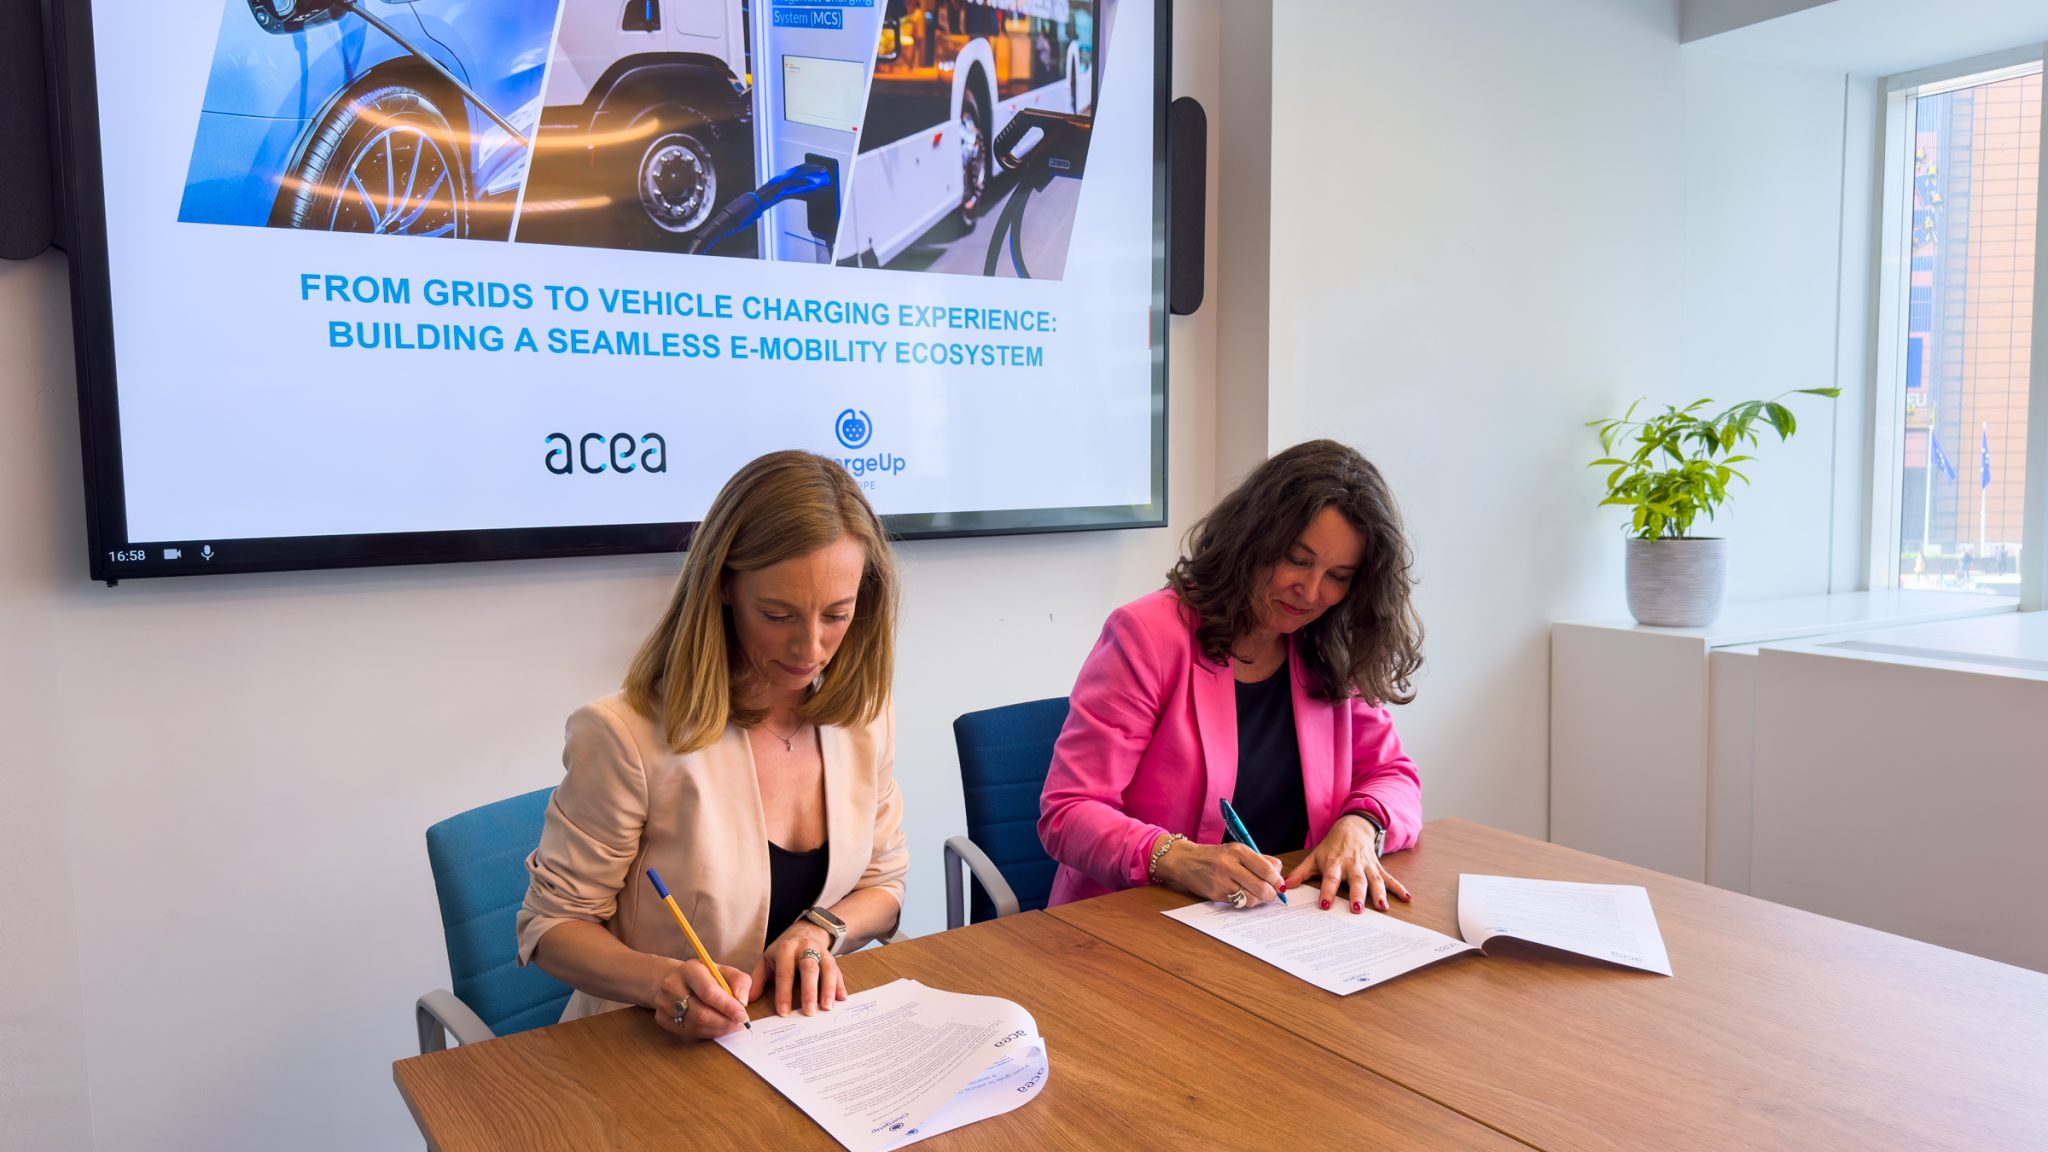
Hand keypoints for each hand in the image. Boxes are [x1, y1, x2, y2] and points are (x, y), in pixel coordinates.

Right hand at [650, 959, 751, 1040]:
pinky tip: (717, 1028)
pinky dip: (707, 1033)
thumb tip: (742, 1001)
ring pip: (695, 1026)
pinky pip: (689, 1032)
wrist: (671, 979)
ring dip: (718, 1029)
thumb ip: (739, 981)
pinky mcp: (662, 1019)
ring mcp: (664, 1004)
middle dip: (725, 1022)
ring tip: (731, 1025)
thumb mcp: (723, 970)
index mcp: (689, 969)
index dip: (728, 1007)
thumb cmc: (702, 976)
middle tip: (740, 1024)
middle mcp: (672, 986)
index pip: (709, 992)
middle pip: (701, 1013)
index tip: (743, 1015)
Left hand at [750, 921, 846, 1016]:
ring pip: (827, 969)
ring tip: (827, 1008)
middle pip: (809, 969)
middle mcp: (805, 948)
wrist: (805, 931)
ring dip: (828, 989)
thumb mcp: (767, 960)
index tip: (784, 1012)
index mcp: (785, 949)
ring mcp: (821, 952)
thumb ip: (757, 980)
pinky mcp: (832, 957)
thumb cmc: (783, 951)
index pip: (785, 973)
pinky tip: (842, 999)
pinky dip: (841, 985)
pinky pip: (838, 971)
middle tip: (809, 1012)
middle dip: (809, 991)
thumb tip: (747, 1001)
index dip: (784, 993)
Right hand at [1153, 838, 1284, 907]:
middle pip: (1262, 886)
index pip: (1266, 869)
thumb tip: (1278, 871)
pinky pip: (1239, 903)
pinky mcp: (1216, 894)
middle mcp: (1229, 865)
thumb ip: (1259, 859)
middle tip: (1272, 894)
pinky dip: (1245, 901)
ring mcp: (1222, 881)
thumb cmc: (1214, 856)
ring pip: (1252, 898)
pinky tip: (1243, 895)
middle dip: (1271, 894)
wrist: (1185, 861)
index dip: (1277, 880)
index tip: (1279, 884)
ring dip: (1259, 900)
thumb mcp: (1236, 850)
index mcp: (1238, 851)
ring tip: (1257, 895)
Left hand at [1284, 815, 1410, 913]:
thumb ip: (1301, 873)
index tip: (1325, 905)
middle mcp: (1352, 865)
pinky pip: (1389, 878)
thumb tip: (1285, 886)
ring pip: (1374, 880)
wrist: (1352, 827)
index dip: (1328, 892)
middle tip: (1356, 909)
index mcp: (1335, 863)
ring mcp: (1367, 865)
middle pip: (1356, 880)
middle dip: (1356, 894)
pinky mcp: (1377, 866)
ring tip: (1383, 907)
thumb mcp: (1315, 857)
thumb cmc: (1332, 846)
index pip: (1330, 879)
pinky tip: (1407, 898)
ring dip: (1379, 893)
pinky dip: (1399, 888)